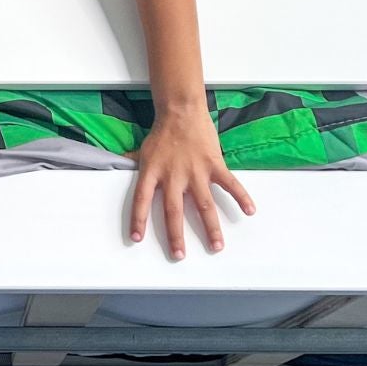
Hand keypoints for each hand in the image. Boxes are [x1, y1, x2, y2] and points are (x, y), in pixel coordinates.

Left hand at [128, 108, 255, 259]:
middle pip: (173, 211)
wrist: (181, 110)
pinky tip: (249, 211)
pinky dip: (240, 197)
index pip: (141, 199)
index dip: (138, 219)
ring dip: (211, 227)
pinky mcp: (214, 164)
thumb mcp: (143, 149)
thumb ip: (132, 162)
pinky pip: (229, 183)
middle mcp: (173, 176)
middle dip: (176, 235)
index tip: (136, 238)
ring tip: (216, 245)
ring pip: (203, 205)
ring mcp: (195, 171)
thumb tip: (116, 164)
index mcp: (153, 172)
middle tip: (179, 255)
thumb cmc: (162, 131)